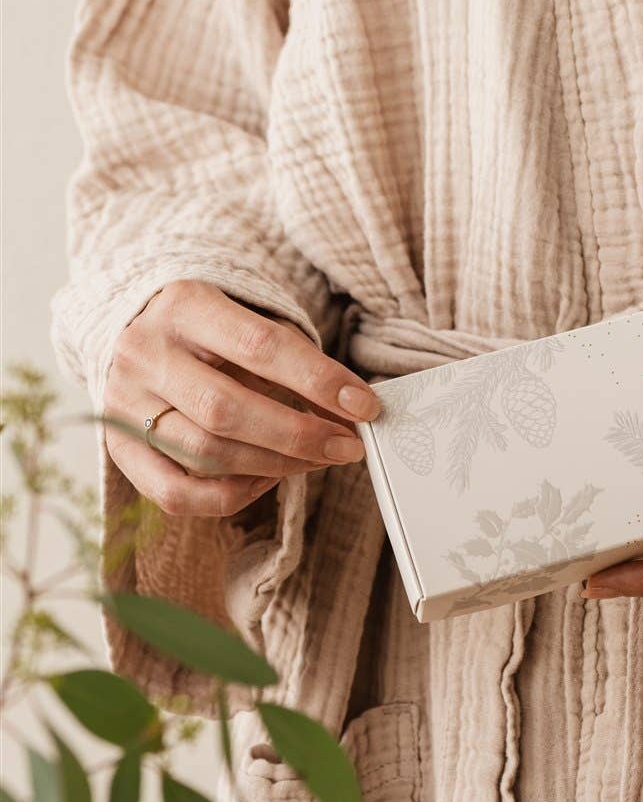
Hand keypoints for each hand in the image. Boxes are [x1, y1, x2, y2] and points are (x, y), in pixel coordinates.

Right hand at [103, 280, 380, 519]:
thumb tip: (351, 408)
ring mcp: (124, 404)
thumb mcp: (247, 317)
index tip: (365, 405)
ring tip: (318, 460)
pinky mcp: (117, 448)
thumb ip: (293, 356)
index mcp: (184, 305)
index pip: (261, 346)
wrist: (131, 328)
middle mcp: (145, 352)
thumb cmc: (210, 328)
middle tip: (348, 446)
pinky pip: (176, 494)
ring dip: (276, 466)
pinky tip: (267, 478)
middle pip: (227, 409)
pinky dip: (231, 496)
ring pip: (205, 454)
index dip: (319, 380)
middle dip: (299, 435)